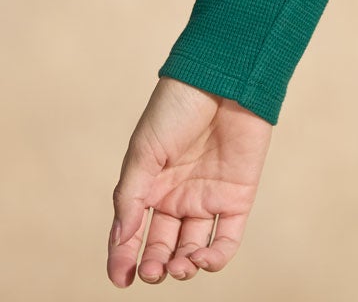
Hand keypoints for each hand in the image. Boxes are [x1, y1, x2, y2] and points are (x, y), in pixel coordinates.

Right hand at [108, 76, 272, 284]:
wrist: (221, 78)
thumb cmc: (177, 108)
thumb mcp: (143, 151)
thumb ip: (130, 197)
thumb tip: (120, 239)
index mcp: (150, 186)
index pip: (133, 233)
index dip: (123, 259)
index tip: (119, 279)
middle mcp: (178, 196)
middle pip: (162, 246)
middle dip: (155, 266)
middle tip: (152, 272)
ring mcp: (208, 197)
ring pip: (192, 248)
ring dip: (183, 267)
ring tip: (178, 267)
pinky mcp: (238, 195)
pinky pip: (227, 237)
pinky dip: (215, 257)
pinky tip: (202, 259)